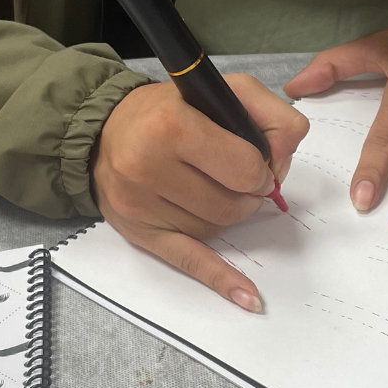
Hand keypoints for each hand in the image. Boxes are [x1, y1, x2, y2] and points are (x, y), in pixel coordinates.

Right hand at [92, 73, 308, 310]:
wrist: (104, 132)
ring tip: (211, 189)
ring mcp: (142, 206)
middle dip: (247, 193)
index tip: (252, 161)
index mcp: (171, 126)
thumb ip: (273, 117)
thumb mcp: (226, 90)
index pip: (246, 168)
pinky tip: (248, 298)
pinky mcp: (141, 234)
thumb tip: (282, 166)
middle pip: (234, 204)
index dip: (260, 168)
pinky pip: (190, 262)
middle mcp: (148, 166)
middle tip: (235, 177)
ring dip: (227, 213)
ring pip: (218, 229)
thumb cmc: (170, 111)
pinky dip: (222, 281)